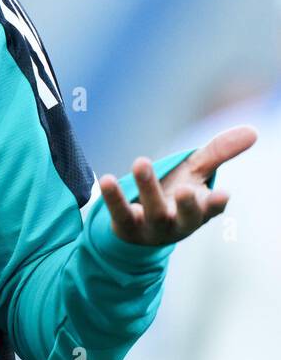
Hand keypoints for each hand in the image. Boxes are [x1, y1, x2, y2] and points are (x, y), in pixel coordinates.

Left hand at [98, 125, 256, 245]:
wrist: (140, 227)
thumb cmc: (174, 194)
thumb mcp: (195, 172)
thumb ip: (219, 152)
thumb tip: (253, 131)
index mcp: (199, 211)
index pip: (212, 209)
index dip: (216, 203)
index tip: (222, 194)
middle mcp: (179, 223)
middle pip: (185, 216)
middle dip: (187, 204)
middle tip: (185, 188)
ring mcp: (152, 228)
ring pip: (152, 211)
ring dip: (148, 188)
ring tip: (141, 162)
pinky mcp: (126, 227)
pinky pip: (119, 213)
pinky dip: (113, 198)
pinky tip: (107, 179)